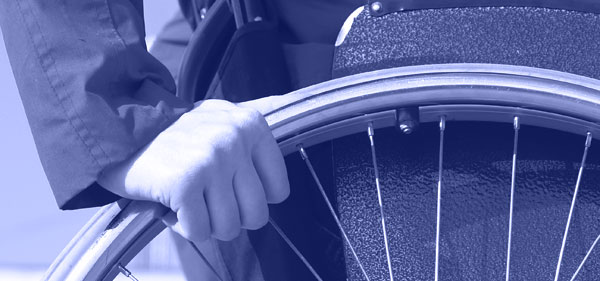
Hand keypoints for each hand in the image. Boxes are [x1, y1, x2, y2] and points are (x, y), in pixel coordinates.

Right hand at [98, 99, 289, 243]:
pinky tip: (170, 203)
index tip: (230, 190)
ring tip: (187, 199)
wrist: (119, 127)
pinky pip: (198, 231)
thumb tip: (281, 181)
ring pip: (228, 228)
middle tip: (206, 200)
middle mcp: (235, 140)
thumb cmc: (174, 134)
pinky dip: (181, 225)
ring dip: (204, 222)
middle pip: (257, 215)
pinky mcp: (184, 182)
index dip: (252, 200)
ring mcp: (211, 161)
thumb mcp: (222, 121)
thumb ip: (253, 143)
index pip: (279, 190)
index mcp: (251, 125)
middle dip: (229, 217)